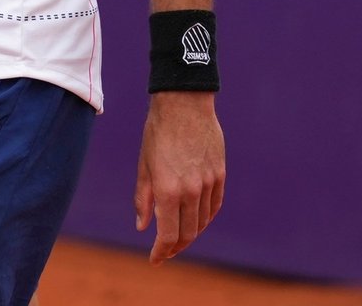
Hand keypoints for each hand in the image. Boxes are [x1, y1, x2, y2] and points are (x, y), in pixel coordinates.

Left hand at [133, 92, 224, 263]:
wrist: (183, 103)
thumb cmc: (158, 132)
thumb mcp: (144, 165)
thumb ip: (143, 198)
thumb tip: (142, 226)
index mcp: (168, 189)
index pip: (168, 234)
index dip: (161, 251)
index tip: (155, 259)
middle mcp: (191, 190)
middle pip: (188, 233)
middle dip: (175, 247)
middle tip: (165, 252)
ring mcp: (208, 183)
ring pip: (202, 221)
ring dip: (191, 234)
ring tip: (178, 237)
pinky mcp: (220, 174)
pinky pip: (215, 205)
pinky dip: (205, 217)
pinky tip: (197, 219)